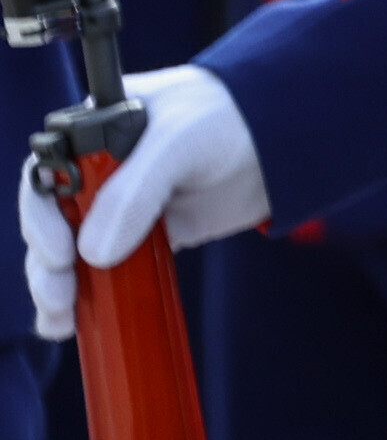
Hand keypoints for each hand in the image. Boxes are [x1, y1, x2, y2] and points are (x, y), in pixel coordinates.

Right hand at [25, 66, 265, 339]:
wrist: (291, 130)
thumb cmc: (231, 114)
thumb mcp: (180, 139)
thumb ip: (137, 189)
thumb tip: (94, 255)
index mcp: (92, 133)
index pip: (46, 177)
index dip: (42, 217)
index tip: (60, 251)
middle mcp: (98, 171)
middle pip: (52, 222)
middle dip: (47, 262)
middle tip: (59, 294)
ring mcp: (124, 205)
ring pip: (73, 252)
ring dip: (58, 287)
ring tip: (61, 319)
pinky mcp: (153, 234)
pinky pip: (111, 269)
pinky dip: (91, 297)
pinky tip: (71, 326)